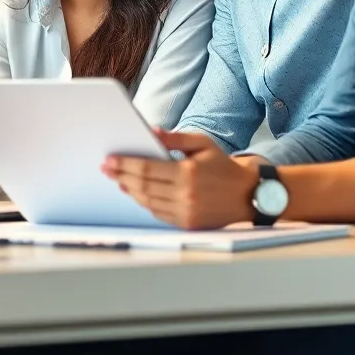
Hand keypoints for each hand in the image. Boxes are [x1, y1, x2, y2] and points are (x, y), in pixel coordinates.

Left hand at [102, 130, 257, 229]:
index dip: (125, 165)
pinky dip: (144, 202)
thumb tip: (150, 131)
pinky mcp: (187, 223)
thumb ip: (175, 139)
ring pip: (147, 202)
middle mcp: (185, 195)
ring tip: (119, 180)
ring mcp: (186, 212)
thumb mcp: (202, 143)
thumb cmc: (223, 165)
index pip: (146, 169)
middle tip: (106, 169)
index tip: (109, 160)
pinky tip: (136, 193)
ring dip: (130, 190)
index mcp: (188, 173)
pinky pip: (158, 213)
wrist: (247, 194)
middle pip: (142, 186)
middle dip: (121, 176)